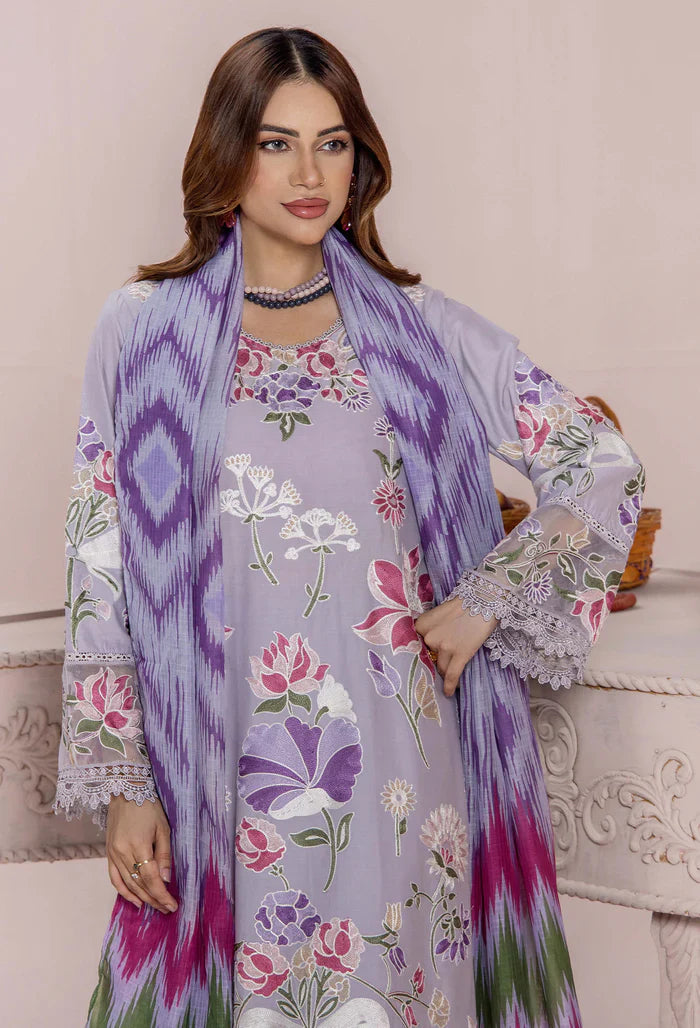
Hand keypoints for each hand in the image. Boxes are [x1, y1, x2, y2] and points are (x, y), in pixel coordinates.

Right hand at [106, 793, 177, 914]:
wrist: (125, 791)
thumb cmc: (148, 807)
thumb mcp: (163, 828)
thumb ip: (164, 854)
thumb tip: (166, 880)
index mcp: (138, 845)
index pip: (151, 878)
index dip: (162, 894)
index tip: (172, 905)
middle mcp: (122, 852)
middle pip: (139, 884)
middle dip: (154, 899)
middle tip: (167, 909)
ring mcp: (113, 854)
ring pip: (127, 884)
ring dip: (142, 898)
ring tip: (155, 907)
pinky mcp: (108, 853)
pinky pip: (115, 878)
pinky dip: (124, 891)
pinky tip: (135, 900)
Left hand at [414, 596, 497, 696]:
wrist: (483, 599)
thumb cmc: (463, 603)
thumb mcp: (439, 613)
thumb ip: (430, 628)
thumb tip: (429, 647)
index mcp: (421, 625)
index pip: (416, 646)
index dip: (422, 652)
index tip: (424, 659)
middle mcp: (429, 637)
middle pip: (429, 657)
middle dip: (436, 661)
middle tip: (442, 664)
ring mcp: (444, 646)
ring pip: (441, 667)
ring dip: (445, 671)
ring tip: (450, 674)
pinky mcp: (460, 653)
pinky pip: (452, 675)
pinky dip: (450, 686)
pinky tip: (449, 693)